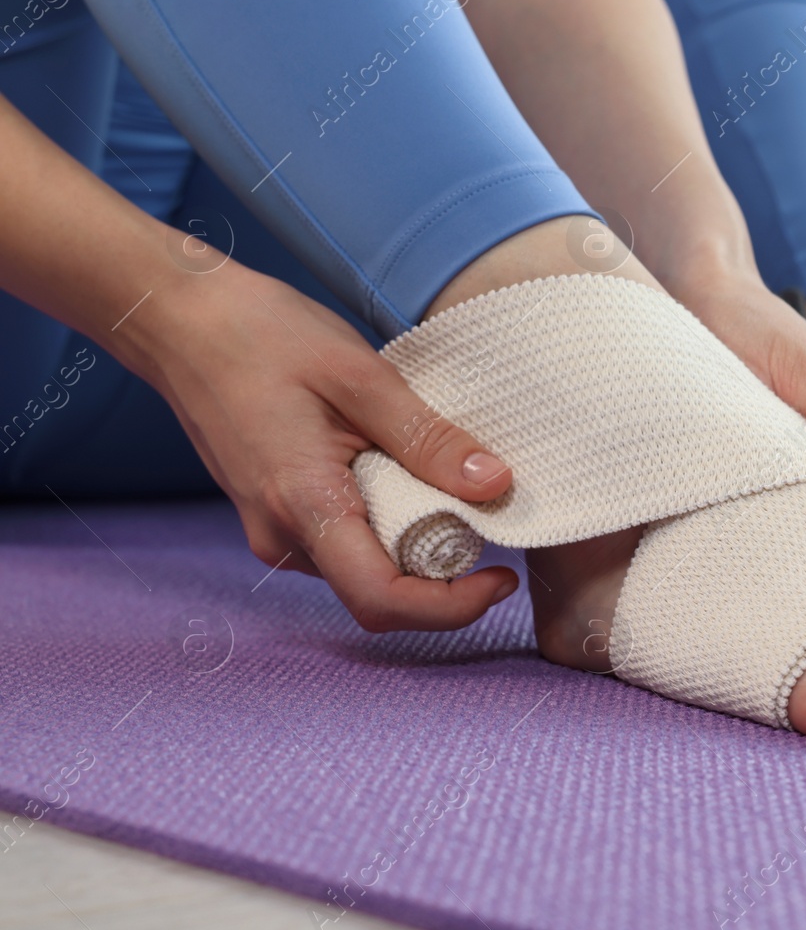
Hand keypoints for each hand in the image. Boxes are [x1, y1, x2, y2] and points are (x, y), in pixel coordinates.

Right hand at [132, 263, 520, 630]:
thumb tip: (496, 486)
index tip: (503, 578)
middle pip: (381, 592)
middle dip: (447, 572)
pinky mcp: (277, 517)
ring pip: (366, 568)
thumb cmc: (260, 336)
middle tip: (492, 517)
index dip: (452, 606)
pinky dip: (391, 522)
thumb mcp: (359, 375)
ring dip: (419, 543)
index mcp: (303, 505)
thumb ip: (427, 437)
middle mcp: (283, 537)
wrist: (179, 323)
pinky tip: (408, 472)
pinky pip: (347, 543)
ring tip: (451, 482)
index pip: (383, 599)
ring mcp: (275, 532)